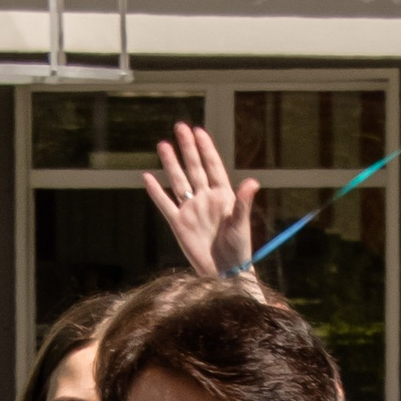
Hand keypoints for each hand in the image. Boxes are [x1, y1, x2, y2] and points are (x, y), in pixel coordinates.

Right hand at [144, 120, 259, 278]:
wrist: (224, 273)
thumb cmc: (239, 250)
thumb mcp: (241, 224)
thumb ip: (244, 202)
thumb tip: (252, 181)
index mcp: (223, 196)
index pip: (212, 167)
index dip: (206, 149)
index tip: (199, 131)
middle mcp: (205, 199)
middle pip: (194, 168)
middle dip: (187, 148)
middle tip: (180, 127)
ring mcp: (191, 210)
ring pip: (178, 181)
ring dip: (171, 163)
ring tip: (163, 144)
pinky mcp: (178, 224)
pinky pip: (165, 204)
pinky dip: (156, 192)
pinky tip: (148, 177)